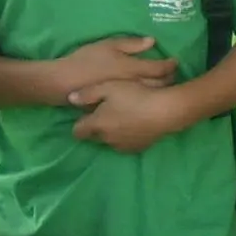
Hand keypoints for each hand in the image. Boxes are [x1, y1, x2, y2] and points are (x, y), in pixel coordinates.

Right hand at [44, 35, 175, 106]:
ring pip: (152, 97)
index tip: (174, 63)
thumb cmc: (86, 61)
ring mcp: (128, 100)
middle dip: (169, 79)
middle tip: (174, 75)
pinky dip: (148, 102)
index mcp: (133, 69)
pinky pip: (140, 106)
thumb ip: (131, 44)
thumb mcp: (107, 45)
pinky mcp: (121, 110)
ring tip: (164, 87)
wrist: (65, 84)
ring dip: (161, 91)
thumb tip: (152, 42)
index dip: (170, 65)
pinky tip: (148, 100)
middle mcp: (135, 86)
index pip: (160, 69)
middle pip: (160, 85)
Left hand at [67, 76, 192, 153]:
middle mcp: (107, 139)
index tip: (85, 115)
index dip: (79, 124)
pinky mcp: (138, 148)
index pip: (78, 131)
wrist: (165, 110)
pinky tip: (134, 123)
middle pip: (94, 136)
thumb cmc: (134, 94)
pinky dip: (125, 135)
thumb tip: (70, 99)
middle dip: (96, 126)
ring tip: (122, 116)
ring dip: (111, 131)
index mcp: (97, 125)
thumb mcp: (108, 87)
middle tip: (105, 111)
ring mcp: (123, 146)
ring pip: (110, 140)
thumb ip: (87, 94)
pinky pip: (125, 143)